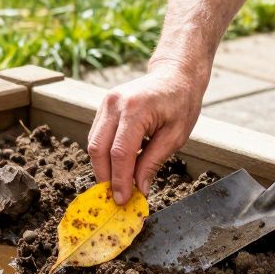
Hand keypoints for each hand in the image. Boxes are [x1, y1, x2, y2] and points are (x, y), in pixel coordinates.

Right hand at [87, 58, 209, 203]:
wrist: (174, 73)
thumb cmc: (180, 102)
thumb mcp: (175, 135)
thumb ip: (153, 161)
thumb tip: (139, 188)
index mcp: (135, 109)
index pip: (120, 153)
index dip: (119, 180)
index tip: (123, 200)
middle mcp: (114, 104)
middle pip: (99, 149)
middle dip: (105, 177)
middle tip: (116, 197)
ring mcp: (106, 103)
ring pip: (93, 143)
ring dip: (103, 167)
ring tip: (117, 185)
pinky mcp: (103, 106)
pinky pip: (97, 135)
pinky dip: (104, 154)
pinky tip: (117, 167)